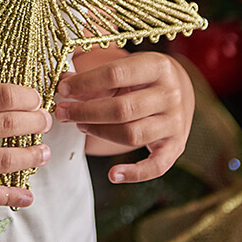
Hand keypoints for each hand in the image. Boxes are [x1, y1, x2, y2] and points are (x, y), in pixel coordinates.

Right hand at [0, 83, 51, 208]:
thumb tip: (11, 106)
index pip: (3, 96)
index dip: (28, 97)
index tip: (38, 99)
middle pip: (9, 124)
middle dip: (36, 123)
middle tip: (46, 122)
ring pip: (5, 159)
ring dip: (31, 156)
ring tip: (44, 153)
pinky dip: (12, 198)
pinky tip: (28, 197)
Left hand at [54, 53, 193, 183]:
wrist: (180, 89)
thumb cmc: (143, 77)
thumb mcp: (125, 67)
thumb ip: (95, 76)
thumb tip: (62, 82)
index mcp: (158, 66)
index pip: (115, 74)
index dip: (84, 83)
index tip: (63, 89)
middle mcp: (170, 94)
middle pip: (122, 109)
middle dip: (86, 111)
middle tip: (62, 112)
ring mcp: (175, 122)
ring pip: (132, 134)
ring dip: (99, 132)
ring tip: (79, 125)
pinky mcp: (176, 146)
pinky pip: (156, 166)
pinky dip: (135, 173)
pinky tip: (113, 174)